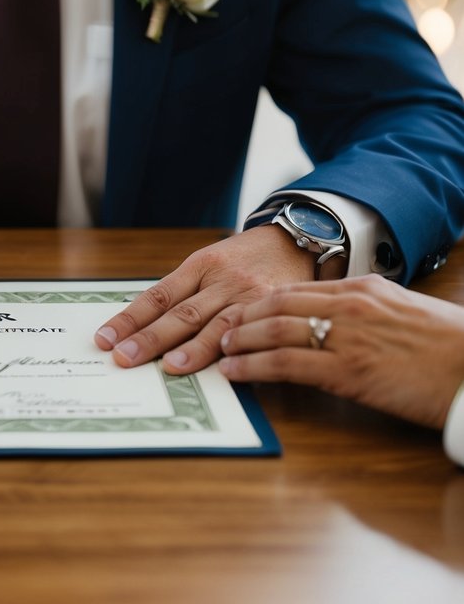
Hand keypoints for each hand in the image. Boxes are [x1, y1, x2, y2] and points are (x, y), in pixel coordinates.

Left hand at [94, 225, 316, 372]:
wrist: (299, 239)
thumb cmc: (246, 259)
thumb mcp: (212, 264)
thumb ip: (186, 293)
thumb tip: (144, 328)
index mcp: (200, 266)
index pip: (158, 295)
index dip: (130, 319)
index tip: (105, 339)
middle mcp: (222, 280)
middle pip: (181, 312)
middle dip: (150, 338)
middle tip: (123, 358)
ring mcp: (250, 295)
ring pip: (217, 324)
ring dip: (192, 349)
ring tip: (169, 367)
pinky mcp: (276, 308)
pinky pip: (254, 332)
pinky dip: (237, 352)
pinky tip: (224, 370)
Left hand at [219, 275, 463, 428]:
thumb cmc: (453, 347)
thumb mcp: (406, 313)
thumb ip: (371, 311)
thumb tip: (342, 320)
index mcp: (364, 290)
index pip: (296, 289)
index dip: (261, 303)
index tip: (243, 312)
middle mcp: (350, 306)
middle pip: (276, 305)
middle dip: (242, 318)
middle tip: (221, 329)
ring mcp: (346, 337)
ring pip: (274, 330)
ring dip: (240, 340)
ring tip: (220, 350)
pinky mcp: (347, 371)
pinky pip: (285, 364)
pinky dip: (253, 366)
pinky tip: (235, 371)